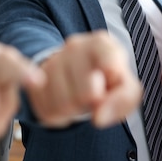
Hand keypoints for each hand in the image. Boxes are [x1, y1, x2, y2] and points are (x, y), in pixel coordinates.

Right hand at [26, 30, 142, 128]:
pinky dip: (60, 115)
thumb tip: (98, 117)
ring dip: (76, 110)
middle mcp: (74, 46)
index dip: (112, 83)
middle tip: (95, 95)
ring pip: (65, 104)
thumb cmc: (107, 80)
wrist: (77, 76)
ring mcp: (52, 62)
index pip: (111, 65)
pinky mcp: (35, 81)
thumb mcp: (126, 85)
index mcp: (100, 42)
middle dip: (94, 102)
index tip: (112, 79)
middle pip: (87, 92)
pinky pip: (49, 110)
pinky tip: (66, 103)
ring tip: (80, 99)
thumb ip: (125, 97)